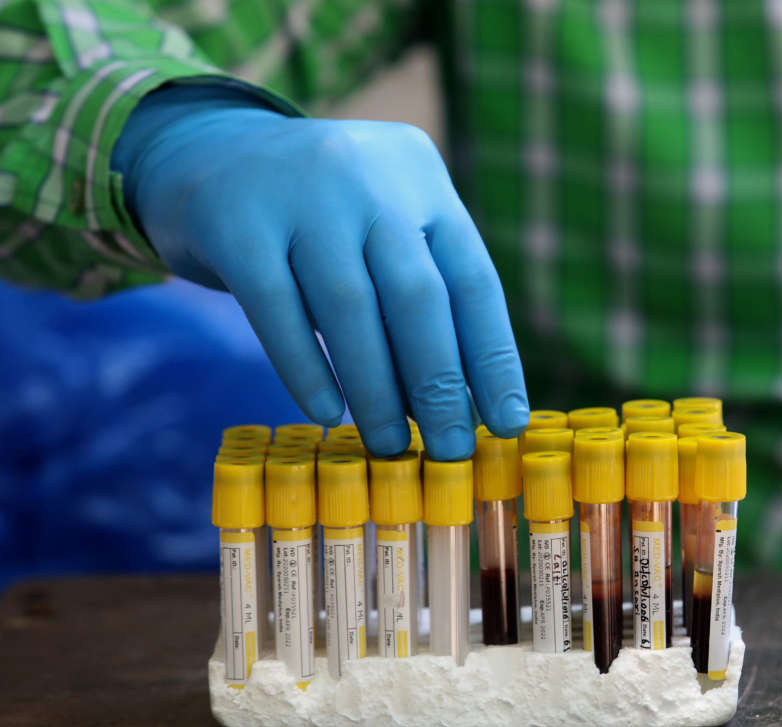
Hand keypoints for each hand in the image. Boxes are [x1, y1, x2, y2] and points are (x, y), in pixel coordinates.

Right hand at [112, 86, 527, 458]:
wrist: (203, 151)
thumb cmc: (317, 216)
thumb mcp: (382, 225)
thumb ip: (419, 291)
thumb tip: (459, 402)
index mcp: (422, 178)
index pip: (473, 280)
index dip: (494, 358)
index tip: (508, 423)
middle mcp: (368, 176)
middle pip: (417, 295)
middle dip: (440, 384)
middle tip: (451, 450)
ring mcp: (300, 191)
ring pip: (350, 308)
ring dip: (376, 389)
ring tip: (390, 445)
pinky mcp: (236, 219)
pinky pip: (277, 309)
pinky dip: (306, 368)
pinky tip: (327, 411)